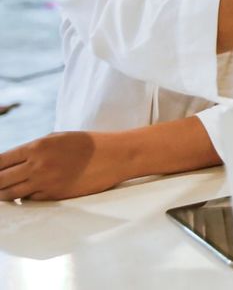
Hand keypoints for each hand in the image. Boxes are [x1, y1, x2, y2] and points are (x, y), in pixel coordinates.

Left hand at [0, 132, 127, 200]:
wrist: (116, 156)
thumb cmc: (89, 144)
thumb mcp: (57, 138)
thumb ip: (33, 149)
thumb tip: (12, 160)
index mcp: (36, 147)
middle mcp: (37, 165)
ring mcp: (46, 182)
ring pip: (10, 194)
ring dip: (3, 194)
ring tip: (2, 193)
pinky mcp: (56, 195)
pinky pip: (30, 199)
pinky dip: (25, 197)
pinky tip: (26, 194)